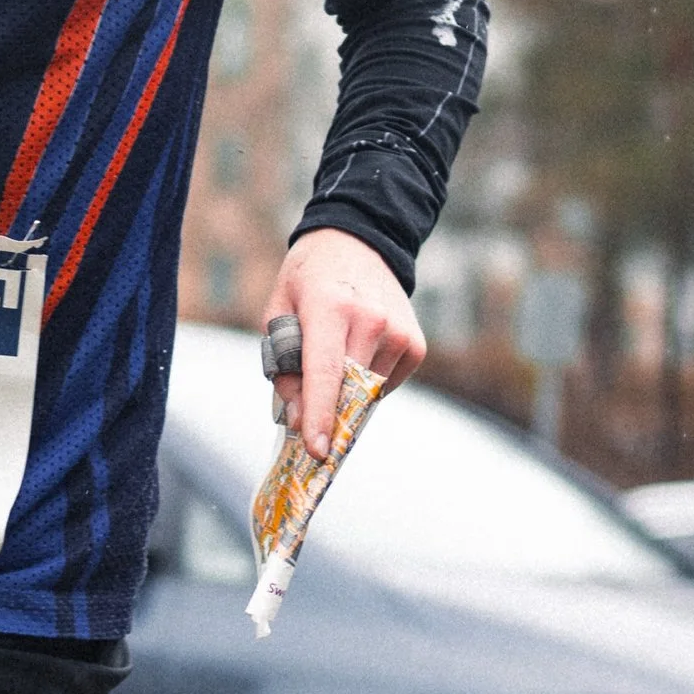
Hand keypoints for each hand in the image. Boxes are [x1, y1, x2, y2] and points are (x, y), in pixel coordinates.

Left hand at [265, 229, 423, 457]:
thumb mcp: (278, 313)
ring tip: (336, 356)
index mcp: (328, 307)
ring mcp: (398, 332)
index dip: (319, 415)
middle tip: (309, 424)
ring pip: (367, 394)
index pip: (325, 372)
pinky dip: (367, 384)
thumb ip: (283, 369)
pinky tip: (358, 353)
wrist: (359, 242)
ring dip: (345, 393)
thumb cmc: (308, 281)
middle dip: (327, 414)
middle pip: (347, 392)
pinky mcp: (415, 344)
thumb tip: (299, 421)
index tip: (316, 450)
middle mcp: (370, 319)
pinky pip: (386, 385)